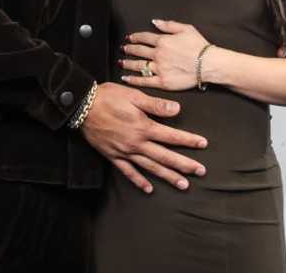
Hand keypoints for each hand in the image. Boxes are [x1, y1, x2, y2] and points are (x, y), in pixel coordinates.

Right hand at [80, 82, 206, 193]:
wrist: (82, 106)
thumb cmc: (108, 97)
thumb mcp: (134, 95)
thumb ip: (156, 105)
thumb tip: (177, 110)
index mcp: (144, 127)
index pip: (172, 136)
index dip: (189, 140)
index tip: (203, 144)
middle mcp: (136, 143)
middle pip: (165, 156)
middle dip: (184, 164)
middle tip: (201, 172)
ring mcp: (125, 152)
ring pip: (150, 167)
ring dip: (168, 176)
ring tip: (183, 184)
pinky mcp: (113, 156)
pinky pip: (128, 172)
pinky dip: (139, 181)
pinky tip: (148, 189)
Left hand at [121, 19, 209, 91]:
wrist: (209, 64)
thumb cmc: (200, 46)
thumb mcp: (186, 29)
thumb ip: (168, 25)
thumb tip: (155, 22)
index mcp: (163, 41)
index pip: (144, 37)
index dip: (135, 37)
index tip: (130, 37)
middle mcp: (158, 54)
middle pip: (138, 50)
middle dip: (129, 49)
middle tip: (123, 48)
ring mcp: (159, 68)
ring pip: (138, 65)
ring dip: (127, 63)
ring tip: (121, 62)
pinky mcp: (162, 82)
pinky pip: (144, 81)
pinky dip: (133, 79)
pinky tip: (126, 78)